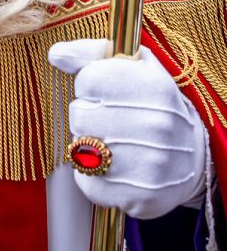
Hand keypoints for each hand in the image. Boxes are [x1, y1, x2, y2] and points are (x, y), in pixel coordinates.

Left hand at [49, 38, 205, 218]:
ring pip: (81, 152)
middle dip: (89, 116)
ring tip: (116, 143)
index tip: (109, 92)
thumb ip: (90, 53)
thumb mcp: (133, 64)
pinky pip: (89, 185)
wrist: (195, 154)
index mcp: (152, 86)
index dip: (90, 86)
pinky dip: (94, 178)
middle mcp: (156, 125)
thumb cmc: (152, 101)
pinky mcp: (143, 197)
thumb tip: (56, 54)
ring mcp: (152, 164)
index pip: (87, 81)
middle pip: (80, 116)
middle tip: (112, 120)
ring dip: (90, 148)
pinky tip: (116, 169)